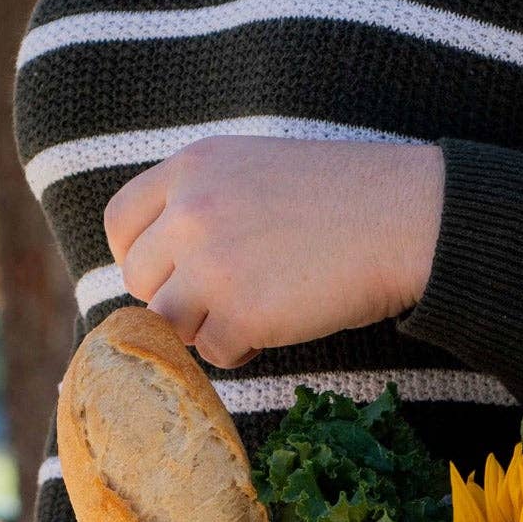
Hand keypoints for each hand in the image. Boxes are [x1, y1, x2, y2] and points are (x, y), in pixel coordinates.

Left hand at [105, 137, 444, 368]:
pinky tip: (276, 330)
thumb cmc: (345, 198)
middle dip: (176, 298)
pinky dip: (241, 351)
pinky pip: (215, 352)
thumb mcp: (258, 169)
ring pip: (172, 322)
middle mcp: (191, 213)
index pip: (121, 223)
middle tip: (223, 302)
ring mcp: (213, 266)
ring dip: (206, 328)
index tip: (167, 276)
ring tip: (252, 317)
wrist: (402, 220)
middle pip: (141, 279)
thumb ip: (206, 199)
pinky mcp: (244, 315)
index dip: (139, 258)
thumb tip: (171, 260)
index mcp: (192, 169)